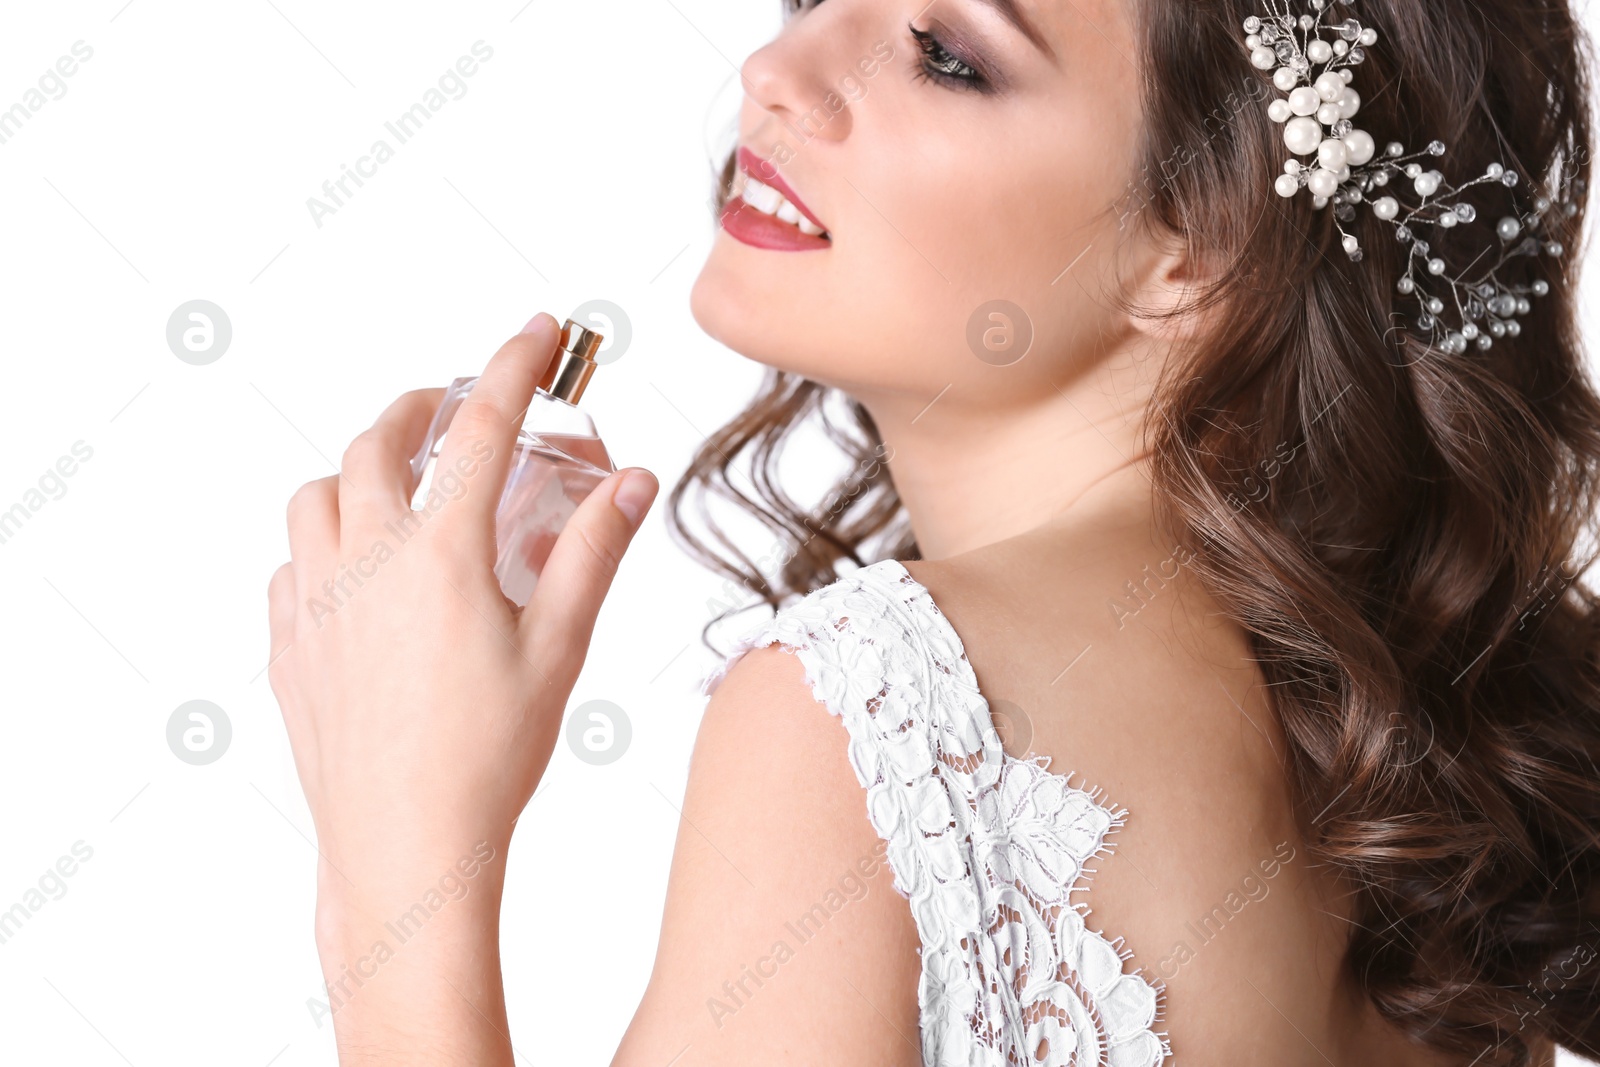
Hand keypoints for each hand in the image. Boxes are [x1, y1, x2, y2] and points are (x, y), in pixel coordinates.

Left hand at [266, 313, 656, 1060]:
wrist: (404, 848)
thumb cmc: (489, 758)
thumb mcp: (560, 649)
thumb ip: (593, 551)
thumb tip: (634, 481)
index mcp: (442, 554)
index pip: (482, 428)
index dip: (514, 367)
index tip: (536, 332)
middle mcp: (366, 560)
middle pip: (380, 441)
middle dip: (420, 407)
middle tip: (454, 407)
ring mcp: (315, 601)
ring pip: (317, 492)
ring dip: (359, 468)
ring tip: (398, 485)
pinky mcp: (287, 645)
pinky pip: (291, 561)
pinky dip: (324, 539)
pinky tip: (358, 571)